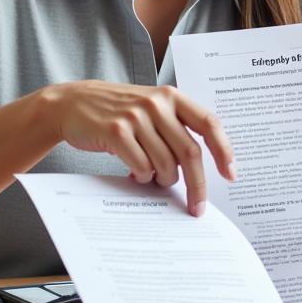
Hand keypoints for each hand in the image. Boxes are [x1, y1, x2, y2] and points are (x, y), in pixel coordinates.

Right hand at [44, 81, 234, 214]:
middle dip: (197, 184)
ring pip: (166, 164)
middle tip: (198, 206)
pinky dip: (143, 177)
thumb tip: (198, 169)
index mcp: (171, 96)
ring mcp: (136, 117)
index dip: (223, 150)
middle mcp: (157, 104)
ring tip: (155, 179)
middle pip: (189, 152)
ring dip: (164, 180)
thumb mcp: (150, 107)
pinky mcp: (116, 131)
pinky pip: (142, 167)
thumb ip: (174, 128)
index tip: (230, 174)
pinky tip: (137, 173)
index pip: (209, 123)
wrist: (71, 103)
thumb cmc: (117, 110)